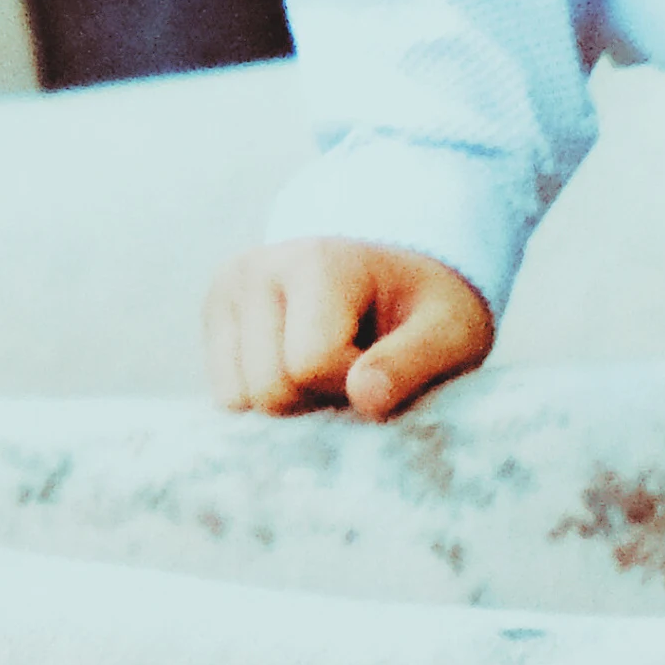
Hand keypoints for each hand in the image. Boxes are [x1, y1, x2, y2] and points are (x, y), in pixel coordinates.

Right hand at [205, 239, 499, 419]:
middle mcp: (258, 268)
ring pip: (240, 400)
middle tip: (352, 369)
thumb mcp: (450, 333)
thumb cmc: (427, 311)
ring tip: (325, 367)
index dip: (352, 386)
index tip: (380, 364)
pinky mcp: (214, 316)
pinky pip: (226, 397)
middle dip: (317, 399)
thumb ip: (412, 364)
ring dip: (291, 403)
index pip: (310, 364)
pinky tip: (297, 368)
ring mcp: (228, 290)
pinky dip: (265, 400)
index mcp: (318, 261)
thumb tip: (364, 397)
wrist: (393, 277)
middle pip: (269, 390)